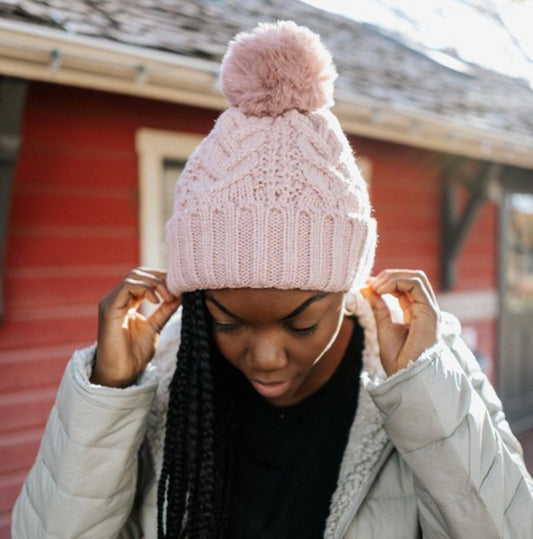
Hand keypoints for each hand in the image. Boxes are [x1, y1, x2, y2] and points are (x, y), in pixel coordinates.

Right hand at [92, 268, 180, 386]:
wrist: (121, 374)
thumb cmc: (135, 354)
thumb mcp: (155, 326)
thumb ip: (165, 310)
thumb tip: (181, 294)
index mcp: (127, 302)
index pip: (144, 278)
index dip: (162, 279)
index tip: (179, 286)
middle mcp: (117, 299)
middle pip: (138, 274)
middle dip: (160, 278)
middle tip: (175, 290)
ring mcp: (111, 302)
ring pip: (133, 277)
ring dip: (155, 283)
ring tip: (168, 297)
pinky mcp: (109, 309)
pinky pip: (126, 287)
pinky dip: (144, 288)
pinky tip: (156, 300)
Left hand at [361, 269, 438, 375]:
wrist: (406, 377)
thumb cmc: (398, 359)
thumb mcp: (383, 326)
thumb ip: (378, 306)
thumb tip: (367, 287)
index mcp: (415, 311)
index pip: (404, 285)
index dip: (386, 280)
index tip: (367, 284)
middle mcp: (425, 308)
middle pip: (412, 277)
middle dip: (389, 275)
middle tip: (371, 284)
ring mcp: (429, 310)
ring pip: (416, 277)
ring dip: (393, 276)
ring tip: (376, 286)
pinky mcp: (429, 312)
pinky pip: (417, 285)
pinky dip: (397, 281)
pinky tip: (381, 290)